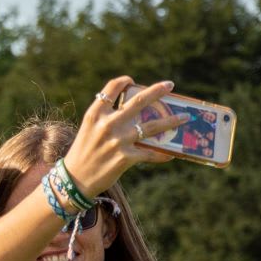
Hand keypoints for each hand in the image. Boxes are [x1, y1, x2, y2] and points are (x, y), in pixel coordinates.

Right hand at [62, 77, 186, 194]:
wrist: (75, 180)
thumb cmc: (83, 153)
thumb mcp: (89, 130)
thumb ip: (106, 119)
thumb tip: (135, 114)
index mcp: (95, 114)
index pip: (112, 88)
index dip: (124, 81)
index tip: (132, 80)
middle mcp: (107, 124)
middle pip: (139, 101)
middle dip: (158, 90)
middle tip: (170, 84)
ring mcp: (118, 141)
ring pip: (153, 126)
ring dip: (172, 121)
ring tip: (185, 117)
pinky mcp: (126, 158)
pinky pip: (151, 153)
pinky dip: (163, 155)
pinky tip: (172, 154)